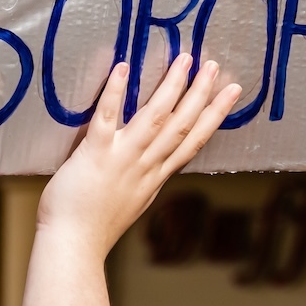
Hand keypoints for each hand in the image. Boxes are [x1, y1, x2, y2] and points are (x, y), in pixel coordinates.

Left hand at [36, 55, 239, 258]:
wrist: (74, 245)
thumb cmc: (95, 226)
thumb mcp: (133, 201)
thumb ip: (145, 178)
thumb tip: (155, 164)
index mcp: (155, 176)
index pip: (193, 141)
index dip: (214, 115)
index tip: (232, 93)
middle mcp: (146, 165)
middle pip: (181, 124)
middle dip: (201, 93)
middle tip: (216, 66)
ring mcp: (123, 158)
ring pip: (155, 118)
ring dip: (172, 87)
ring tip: (185, 60)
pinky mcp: (95, 153)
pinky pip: (108, 118)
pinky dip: (116, 92)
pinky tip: (123, 68)